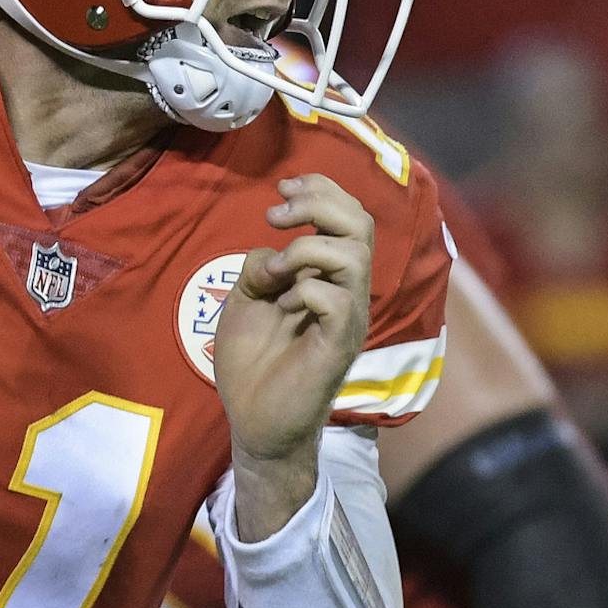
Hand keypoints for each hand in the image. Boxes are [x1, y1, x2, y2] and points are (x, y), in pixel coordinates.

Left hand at [213, 175, 373, 530]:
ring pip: (355, 255)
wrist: (254, 421)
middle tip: (277, 213)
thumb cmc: (254, 363)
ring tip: (275, 273)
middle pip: (361, 224)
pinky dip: (304, 288)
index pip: (347, 216)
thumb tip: (271, 250)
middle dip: (319, 203)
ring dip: (306, 249)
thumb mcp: (246, 300)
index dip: (321, 189)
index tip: (283, 186)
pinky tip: (282, 306)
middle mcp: (347, 292)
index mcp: (329, 276)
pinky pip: (337, 299)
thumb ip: (260, 267)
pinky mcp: (339, 345)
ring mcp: (347, 318)